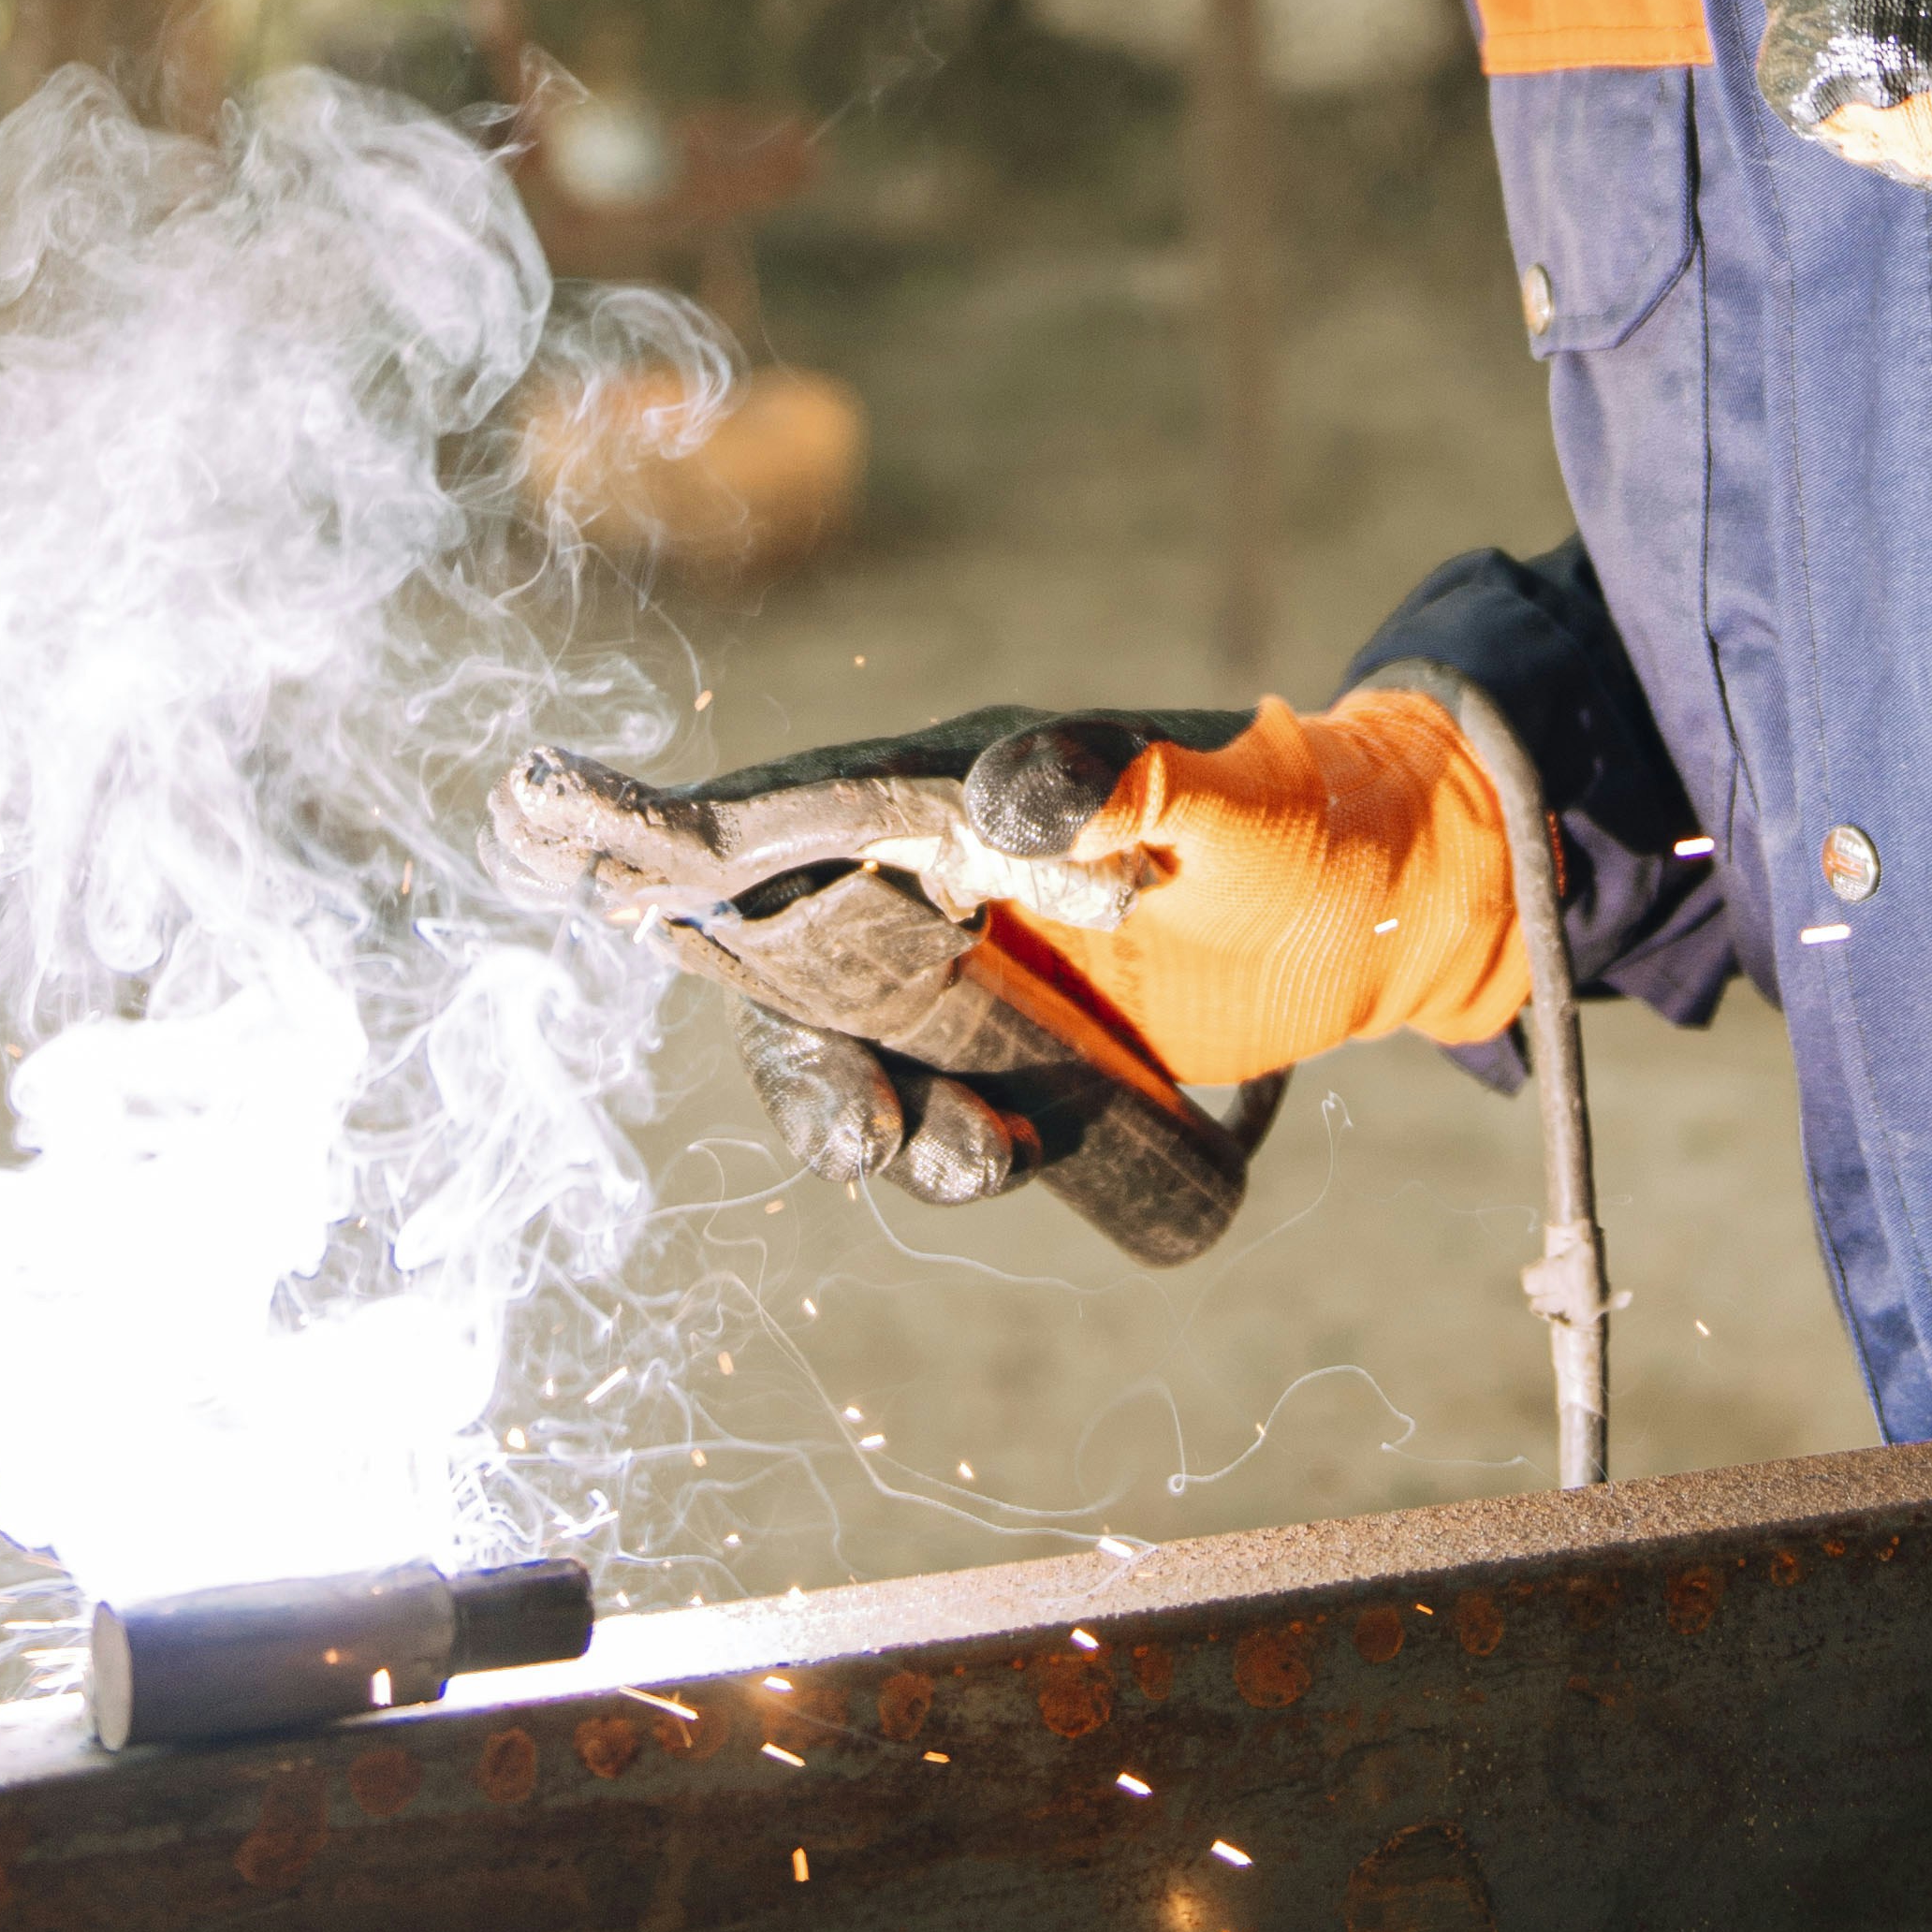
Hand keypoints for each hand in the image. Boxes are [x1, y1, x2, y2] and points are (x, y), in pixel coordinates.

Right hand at [493, 695, 1528, 1264]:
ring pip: (840, 1061)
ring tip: (976, 1153)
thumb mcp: (1232, 797)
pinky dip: (942, 1151)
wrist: (1396, 901)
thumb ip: (1120, 777)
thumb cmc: (1309, 818)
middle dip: (788, 1054)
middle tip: (858, 1120)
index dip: (656, 823)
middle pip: (780, 966)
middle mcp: (935, 880)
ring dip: (866, 1124)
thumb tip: (995, 793)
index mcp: (953, 791)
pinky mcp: (1016, 1055)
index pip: (781, 808)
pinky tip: (1022, 1153)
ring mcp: (969, 975)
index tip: (536, 814)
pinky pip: (926, 1114)